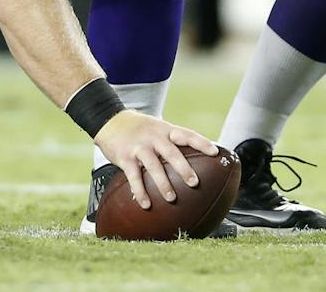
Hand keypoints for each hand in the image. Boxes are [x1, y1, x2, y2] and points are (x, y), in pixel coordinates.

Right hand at [92, 111, 218, 209]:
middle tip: (194, 183)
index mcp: (166, 130)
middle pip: (171, 152)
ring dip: (163, 183)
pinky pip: (134, 176)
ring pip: (153, 166)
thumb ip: (173, 141)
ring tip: (172, 198)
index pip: (187, 135)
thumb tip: (197, 159)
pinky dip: (140, 191)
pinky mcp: (125, 157)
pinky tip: (146, 204)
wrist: (110, 121)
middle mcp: (154, 137)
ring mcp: (139, 147)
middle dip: (183, 168)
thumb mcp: (158, 128)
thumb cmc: (140, 129)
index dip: (201, 143)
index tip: (215, 152)